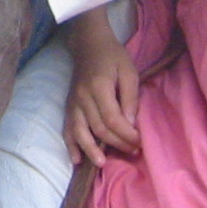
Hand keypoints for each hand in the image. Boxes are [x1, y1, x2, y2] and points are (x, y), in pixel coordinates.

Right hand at [63, 8, 140, 166]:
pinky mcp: (68, 106)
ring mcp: (73, 102)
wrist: (88, 44)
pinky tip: (76, 159)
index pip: (112, 119)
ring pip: (80, 132)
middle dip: (117, 143)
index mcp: (99, 87)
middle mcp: (83, 97)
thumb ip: (130, 97)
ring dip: (90, 150)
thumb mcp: (129, 71)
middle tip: (133, 151)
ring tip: (102, 163)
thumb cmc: (113, 57)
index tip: (139, 142)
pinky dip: (70, 145)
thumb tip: (130, 124)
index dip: (126, 135)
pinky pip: (67, 128)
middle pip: (98, 128)